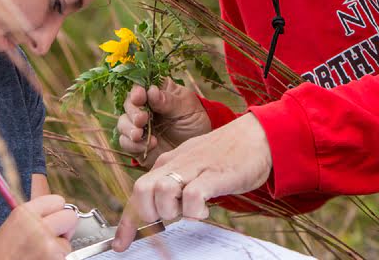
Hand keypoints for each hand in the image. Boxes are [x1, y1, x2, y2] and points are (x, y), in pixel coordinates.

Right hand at [0, 195, 77, 259]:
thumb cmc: (0, 254)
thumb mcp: (13, 225)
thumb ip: (35, 214)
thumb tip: (56, 208)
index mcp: (25, 213)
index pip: (58, 200)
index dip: (57, 211)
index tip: (52, 218)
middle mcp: (38, 226)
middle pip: (71, 217)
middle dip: (65, 227)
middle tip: (53, 235)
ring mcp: (48, 245)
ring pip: (68, 242)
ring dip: (59, 248)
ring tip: (40, 253)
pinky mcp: (54, 259)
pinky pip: (65, 256)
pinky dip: (56, 259)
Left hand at [112, 114, 271, 251]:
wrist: (257, 135)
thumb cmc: (226, 155)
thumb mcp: (193, 166)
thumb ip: (176, 183)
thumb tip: (161, 210)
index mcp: (169, 162)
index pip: (138, 191)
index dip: (126, 221)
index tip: (121, 244)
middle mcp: (177, 163)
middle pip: (142, 189)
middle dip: (147, 213)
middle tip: (166, 219)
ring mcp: (196, 167)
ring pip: (162, 190)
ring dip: (170, 210)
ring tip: (187, 211)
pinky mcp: (216, 174)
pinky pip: (193, 194)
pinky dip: (194, 209)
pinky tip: (204, 208)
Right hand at [117, 80, 211, 167]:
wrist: (197, 151)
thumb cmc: (195, 123)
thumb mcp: (187, 109)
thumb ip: (169, 101)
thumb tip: (151, 91)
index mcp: (158, 92)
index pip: (141, 85)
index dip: (137, 90)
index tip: (140, 96)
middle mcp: (145, 107)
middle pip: (128, 103)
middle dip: (133, 111)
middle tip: (142, 119)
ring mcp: (139, 126)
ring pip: (123, 123)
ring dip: (129, 128)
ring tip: (140, 135)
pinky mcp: (136, 144)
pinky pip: (125, 142)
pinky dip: (133, 144)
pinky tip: (150, 145)